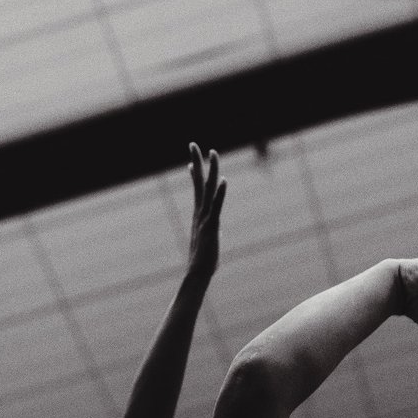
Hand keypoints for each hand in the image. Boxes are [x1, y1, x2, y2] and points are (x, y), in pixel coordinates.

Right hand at [187, 143, 225, 279]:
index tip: (192, 161)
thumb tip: (208, 231)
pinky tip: (224, 180)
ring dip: (211, 171)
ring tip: (212, 153)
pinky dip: (220, 193)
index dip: (195, 175)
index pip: (197, 190)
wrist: (197, 274)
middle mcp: (200, 213)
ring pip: (208, 190)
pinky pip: (216, 207)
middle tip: (193, 144)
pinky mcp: (211, 227)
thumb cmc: (202, 261)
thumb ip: (207, 232)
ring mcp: (205, 218)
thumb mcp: (205, 241)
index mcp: (199, 215)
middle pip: (199, 182)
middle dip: (197, 162)